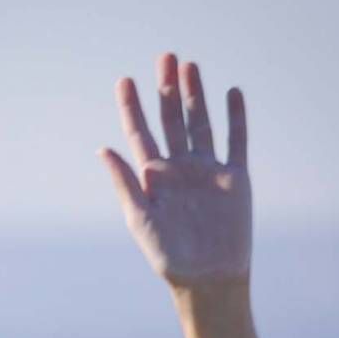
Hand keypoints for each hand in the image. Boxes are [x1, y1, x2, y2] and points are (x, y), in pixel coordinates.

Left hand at [99, 52, 250, 287]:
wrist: (208, 279)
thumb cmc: (169, 257)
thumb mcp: (141, 219)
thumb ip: (125, 184)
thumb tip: (103, 150)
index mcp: (154, 179)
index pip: (140, 134)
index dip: (132, 108)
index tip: (125, 81)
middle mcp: (180, 170)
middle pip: (171, 120)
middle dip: (166, 90)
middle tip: (164, 57)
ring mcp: (207, 172)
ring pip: (200, 124)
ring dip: (195, 95)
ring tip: (189, 66)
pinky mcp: (234, 179)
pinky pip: (235, 141)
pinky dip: (235, 117)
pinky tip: (231, 93)